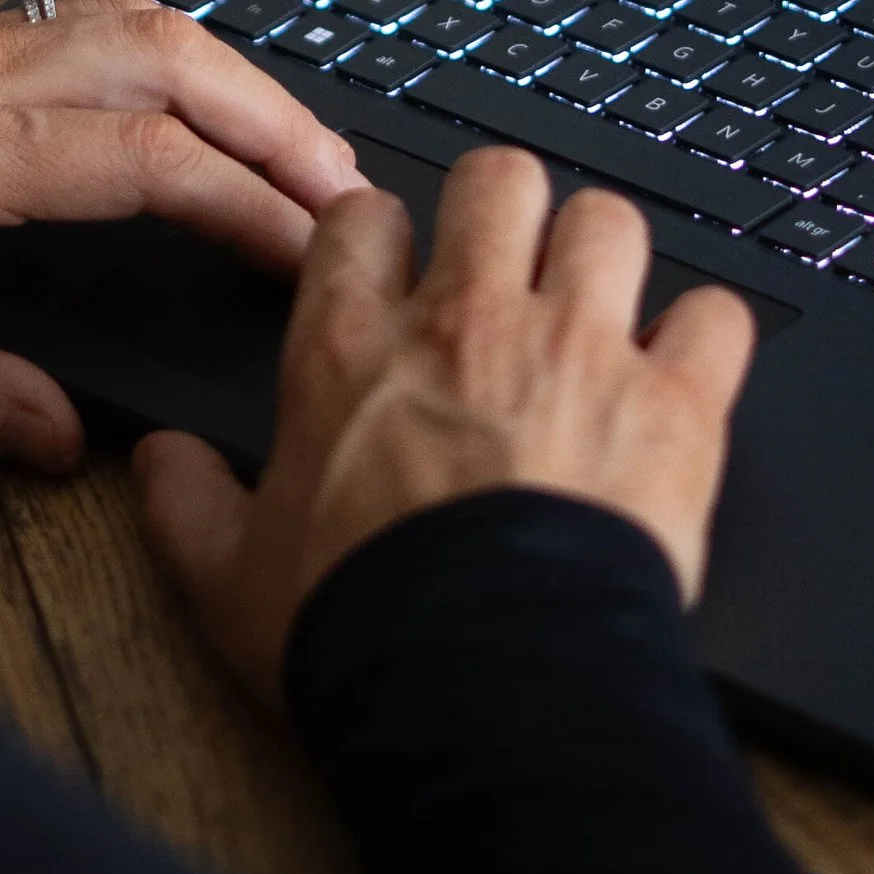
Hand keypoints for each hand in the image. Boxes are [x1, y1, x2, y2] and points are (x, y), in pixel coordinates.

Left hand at [0, 0, 362, 469]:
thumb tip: (68, 438)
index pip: (143, 156)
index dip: (245, 202)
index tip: (310, 247)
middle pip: (162, 56)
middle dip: (272, 116)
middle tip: (344, 184)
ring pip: (126, 20)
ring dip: (226, 74)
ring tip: (294, 144)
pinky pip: (78, 21)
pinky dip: (162, 55)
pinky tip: (190, 100)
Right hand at [137, 145, 755, 697]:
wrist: (481, 693)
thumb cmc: (359, 634)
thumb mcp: (229, 577)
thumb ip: (188, 503)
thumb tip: (157, 462)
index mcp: (353, 350)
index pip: (364, 217)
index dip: (384, 237)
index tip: (399, 277)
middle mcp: (469, 324)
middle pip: (498, 180)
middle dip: (505, 214)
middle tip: (510, 271)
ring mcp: (579, 352)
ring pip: (609, 221)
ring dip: (606, 261)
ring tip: (601, 313)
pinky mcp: (674, 406)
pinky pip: (716, 317)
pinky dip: (707, 339)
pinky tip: (687, 374)